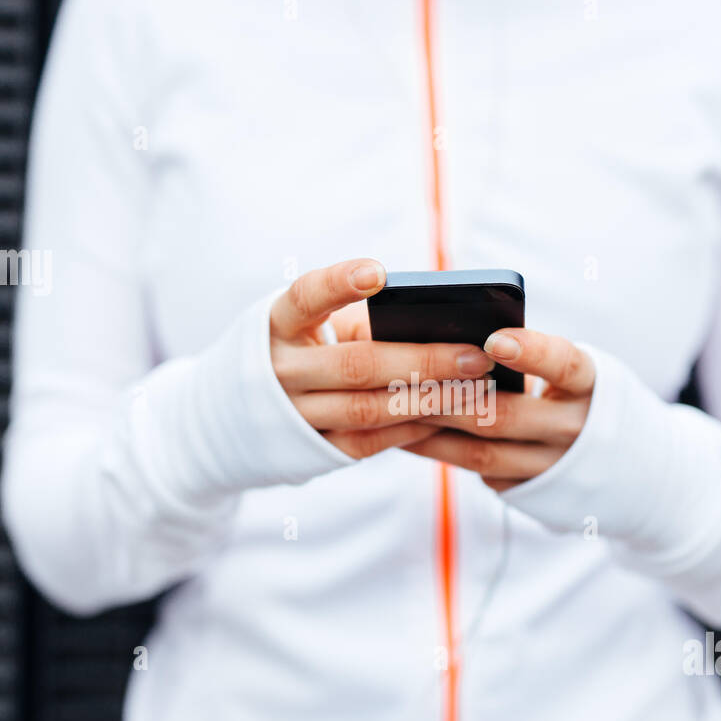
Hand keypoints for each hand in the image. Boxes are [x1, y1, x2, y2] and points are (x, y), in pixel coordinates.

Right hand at [270, 258, 495, 457]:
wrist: (243, 412)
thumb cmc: (306, 349)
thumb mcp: (317, 327)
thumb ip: (363, 324)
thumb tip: (443, 327)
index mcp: (277, 325)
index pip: (305, 297)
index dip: (338, 285)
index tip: (378, 271)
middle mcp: (279, 371)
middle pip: (357, 365)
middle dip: (424, 361)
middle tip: (477, 355)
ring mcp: (293, 415)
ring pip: (367, 410)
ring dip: (428, 400)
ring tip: (474, 388)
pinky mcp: (312, 450)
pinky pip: (368, 442)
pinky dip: (410, 429)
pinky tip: (447, 416)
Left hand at [402, 327, 595, 490]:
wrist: (606, 457)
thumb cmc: (566, 390)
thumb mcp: (562, 368)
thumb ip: (524, 354)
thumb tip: (453, 336)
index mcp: (588, 384)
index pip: (564, 364)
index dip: (531, 352)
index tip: (493, 340)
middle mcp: (574, 428)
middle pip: (505, 415)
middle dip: (451, 396)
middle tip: (407, 376)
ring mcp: (551, 466)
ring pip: (482, 452)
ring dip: (433, 431)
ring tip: (393, 408)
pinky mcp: (527, 489)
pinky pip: (477, 471)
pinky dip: (440, 452)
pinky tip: (406, 436)